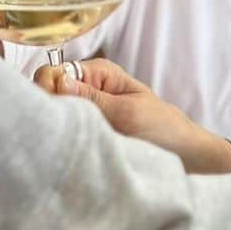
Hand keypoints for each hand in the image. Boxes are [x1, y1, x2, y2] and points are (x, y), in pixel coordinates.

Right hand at [34, 59, 230, 173]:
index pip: (50, 72)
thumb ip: (92, 98)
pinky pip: (63, 134)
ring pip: (52, 116)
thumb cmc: (163, 130)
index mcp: (96, 73)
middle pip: (45, 93)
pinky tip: (72, 152)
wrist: (186, 157)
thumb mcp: (128, 113)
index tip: (54, 110)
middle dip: (48, 110)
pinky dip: (64, 142)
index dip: (45, 89)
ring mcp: (84, 112)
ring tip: (70, 144)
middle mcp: (86, 89)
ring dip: (57, 130)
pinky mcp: (86, 133)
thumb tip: (57, 82)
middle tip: (61, 132)